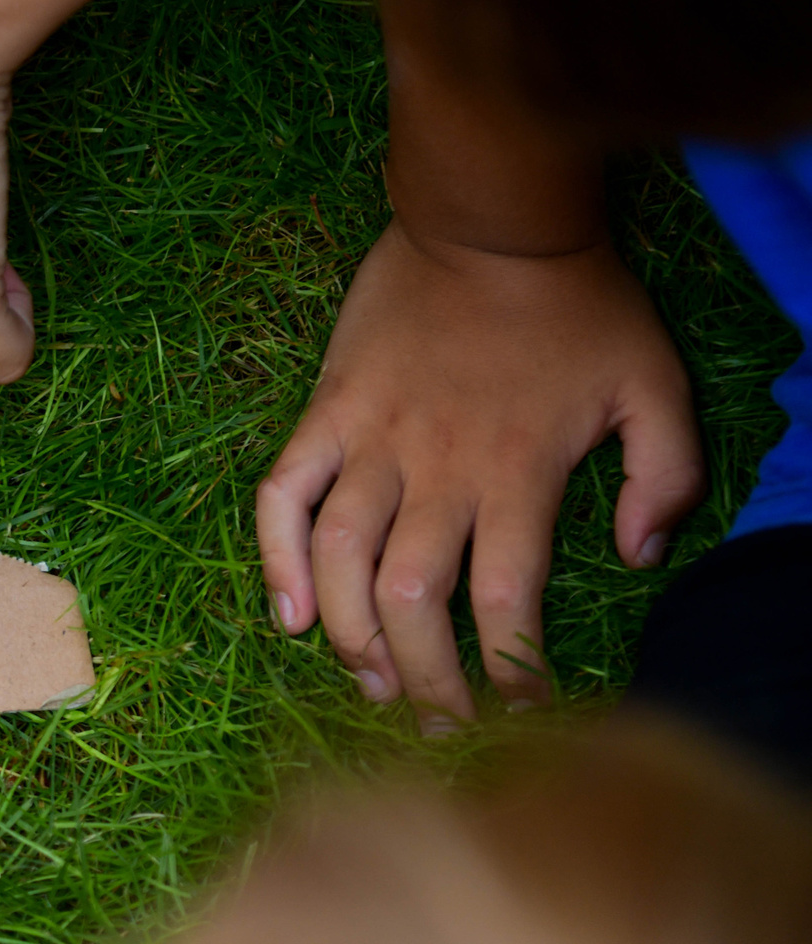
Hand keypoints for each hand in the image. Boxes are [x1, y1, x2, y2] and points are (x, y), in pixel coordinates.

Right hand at [257, 221, 703, 727]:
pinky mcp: (325, 414)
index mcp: (517, 475)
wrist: (490, 215)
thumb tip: (638, 557)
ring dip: (348, 639)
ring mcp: (371, 443)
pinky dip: (275, 561)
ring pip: (339, 564)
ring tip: (371, 685)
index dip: (510, 675)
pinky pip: (280, 498)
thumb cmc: (579, 303)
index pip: (505, 606)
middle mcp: (436, 472)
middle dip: (421, 681)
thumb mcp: (656, 382)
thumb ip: (667, 474)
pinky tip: (289, 615)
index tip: (523, 715)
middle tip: (436, 727)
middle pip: (410, 603)